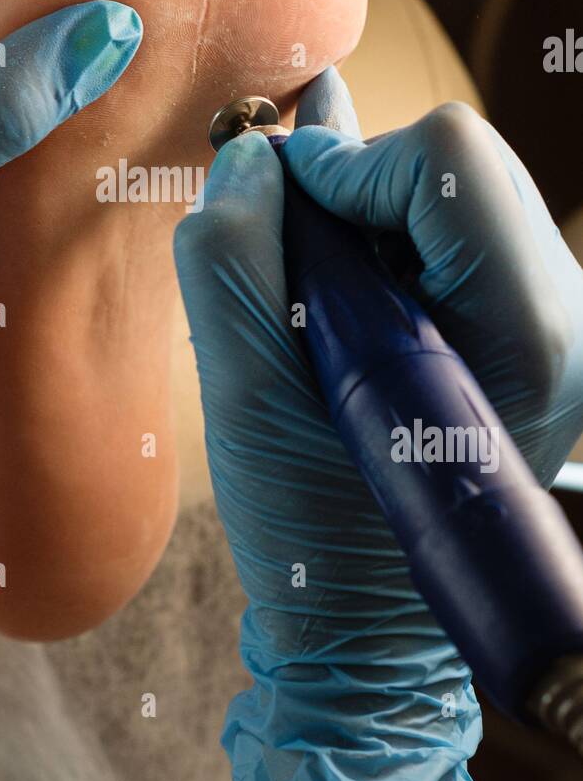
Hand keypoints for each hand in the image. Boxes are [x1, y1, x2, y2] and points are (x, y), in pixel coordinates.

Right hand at [174, 68, 582, 780]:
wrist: (369, 624)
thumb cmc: (312, 532)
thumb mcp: (244, 403)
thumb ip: (231, 262)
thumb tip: (253, 156)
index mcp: (526, 335)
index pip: (444, 161)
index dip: (339, 166)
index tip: (271, 208)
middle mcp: (566, 317)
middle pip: (456, 162)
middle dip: (353, 188)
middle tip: (285, 249)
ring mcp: (556, 322)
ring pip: (452, 187)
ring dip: (364, 218)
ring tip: (316, 300)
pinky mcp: (529, 327)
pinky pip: (453, 229)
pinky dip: (385, 241)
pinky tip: (347, 304)